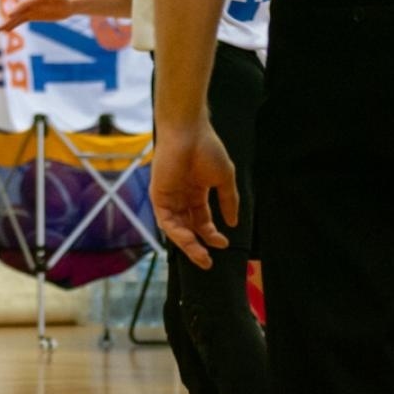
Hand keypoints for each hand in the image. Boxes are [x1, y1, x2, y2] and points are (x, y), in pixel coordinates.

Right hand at [0, 0, 75, 32]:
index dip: (17, 9)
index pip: (25, 4)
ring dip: (9, 24)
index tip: (11, 15)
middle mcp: (31, 4)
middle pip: (18, 12)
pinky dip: (15, 25)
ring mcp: (31, 10)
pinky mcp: (32, 16)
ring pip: (18, 18)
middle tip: (1, 26)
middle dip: (10, 19)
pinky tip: (8, 30)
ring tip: (0, 30)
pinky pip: (21, 21)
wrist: (67, 5)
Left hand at [150, 120, 237, 268]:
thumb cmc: (207, 149)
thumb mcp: (224, 179)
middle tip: (209, 262)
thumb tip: (234, 222)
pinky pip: (166, 220)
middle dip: (199, 246)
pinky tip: (191, 241)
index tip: (224, 243)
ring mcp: (169, 197)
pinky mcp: (159, 196)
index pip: (202, 220)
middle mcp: (181, 197)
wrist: (189, 132)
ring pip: (177, 229)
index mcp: (196, 192)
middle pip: (189, 228)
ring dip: (189, 245)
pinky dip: (177, 233)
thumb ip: (228, 201)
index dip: (212, 234)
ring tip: (202, 258)